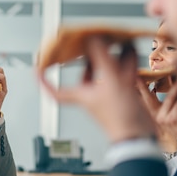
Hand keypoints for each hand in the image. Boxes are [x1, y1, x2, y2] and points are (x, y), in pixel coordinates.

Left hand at [39, 38, 154, 142]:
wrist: (139, 134)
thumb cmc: (120, 119)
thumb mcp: (109, 82)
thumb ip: (101, 59)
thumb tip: (93, 40)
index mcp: (81, 95)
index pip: (55, 91)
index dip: (44, 81)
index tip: (37, 69)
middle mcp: (93, 94)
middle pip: (86, 73)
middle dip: (90, 58)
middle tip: (90, 43)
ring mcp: (108, 94)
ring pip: (106, 71)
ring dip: (110, 57)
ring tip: (114, 43)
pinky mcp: (124, 94)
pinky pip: (121, 75)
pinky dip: (125, 63)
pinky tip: (129, 53)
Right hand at [136, 81, 176, 151]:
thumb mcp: (174, 108)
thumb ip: (170, 96)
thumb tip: (171, 77)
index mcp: (153, 112)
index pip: (143, 98)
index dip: (138, 87)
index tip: (133, 76)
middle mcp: (155, 116)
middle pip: (148, 97)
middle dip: (142, 85)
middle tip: (138, 74)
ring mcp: (163, 119)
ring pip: (169, 98)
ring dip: (176, 87)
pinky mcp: (174, 120)